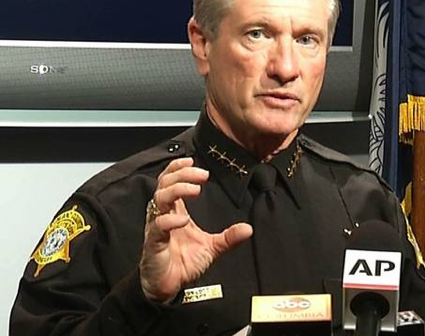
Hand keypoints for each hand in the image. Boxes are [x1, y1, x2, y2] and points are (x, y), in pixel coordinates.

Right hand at [139, 157, 252, 302]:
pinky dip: (169, 220)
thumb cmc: (183, 263)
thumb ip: (228, 237)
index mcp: (175, 211)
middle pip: (165, 184)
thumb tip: (248, 229)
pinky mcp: (153, 243)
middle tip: (202, 175)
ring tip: (195, 190)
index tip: (192, 161)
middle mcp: (163, 215)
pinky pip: (158, 227)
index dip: (178, 168)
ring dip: (177, 190)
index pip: (170, 181)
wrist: (167, 286)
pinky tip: (183, 219)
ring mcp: (157, 228)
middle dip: (182, 175)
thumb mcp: (211, 248)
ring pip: (159, 200)